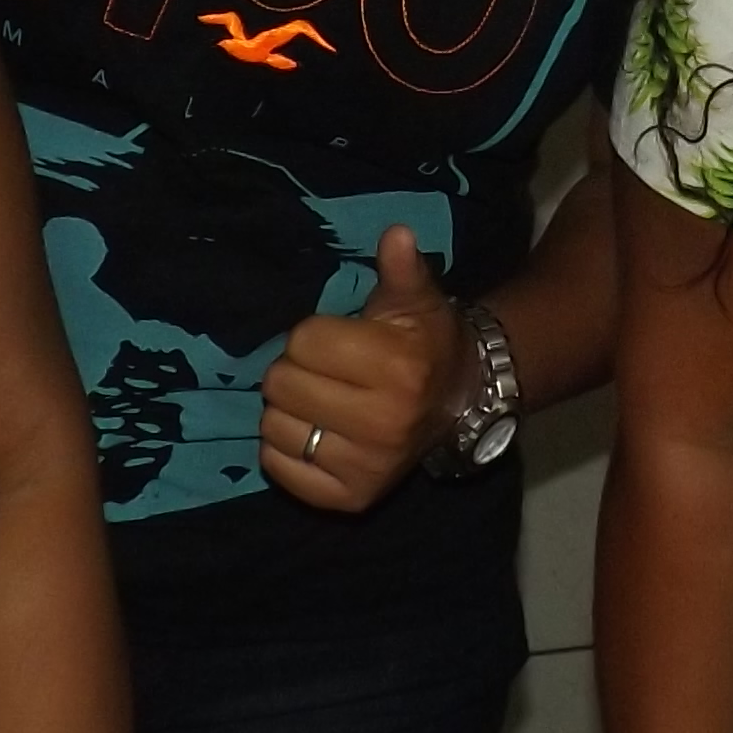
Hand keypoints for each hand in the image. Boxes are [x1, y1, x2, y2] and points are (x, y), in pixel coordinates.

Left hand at [260, 228, 464, 513]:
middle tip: (325, 373)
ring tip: (319, 402)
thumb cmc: (424, 343)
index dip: (314, 335)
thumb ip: (400, 268)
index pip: (303, 341)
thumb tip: (395, 234)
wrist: (458, 403)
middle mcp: (382, 422)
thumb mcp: (415, 300)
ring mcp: (366, 465)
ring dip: (287, 410)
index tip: (338, 341)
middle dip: (295, 371)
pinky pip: (279, 469)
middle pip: (281, 384)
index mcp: (396, 368)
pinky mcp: (350, 498)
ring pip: (274, 427)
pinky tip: (314, 434)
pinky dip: (285, 450)